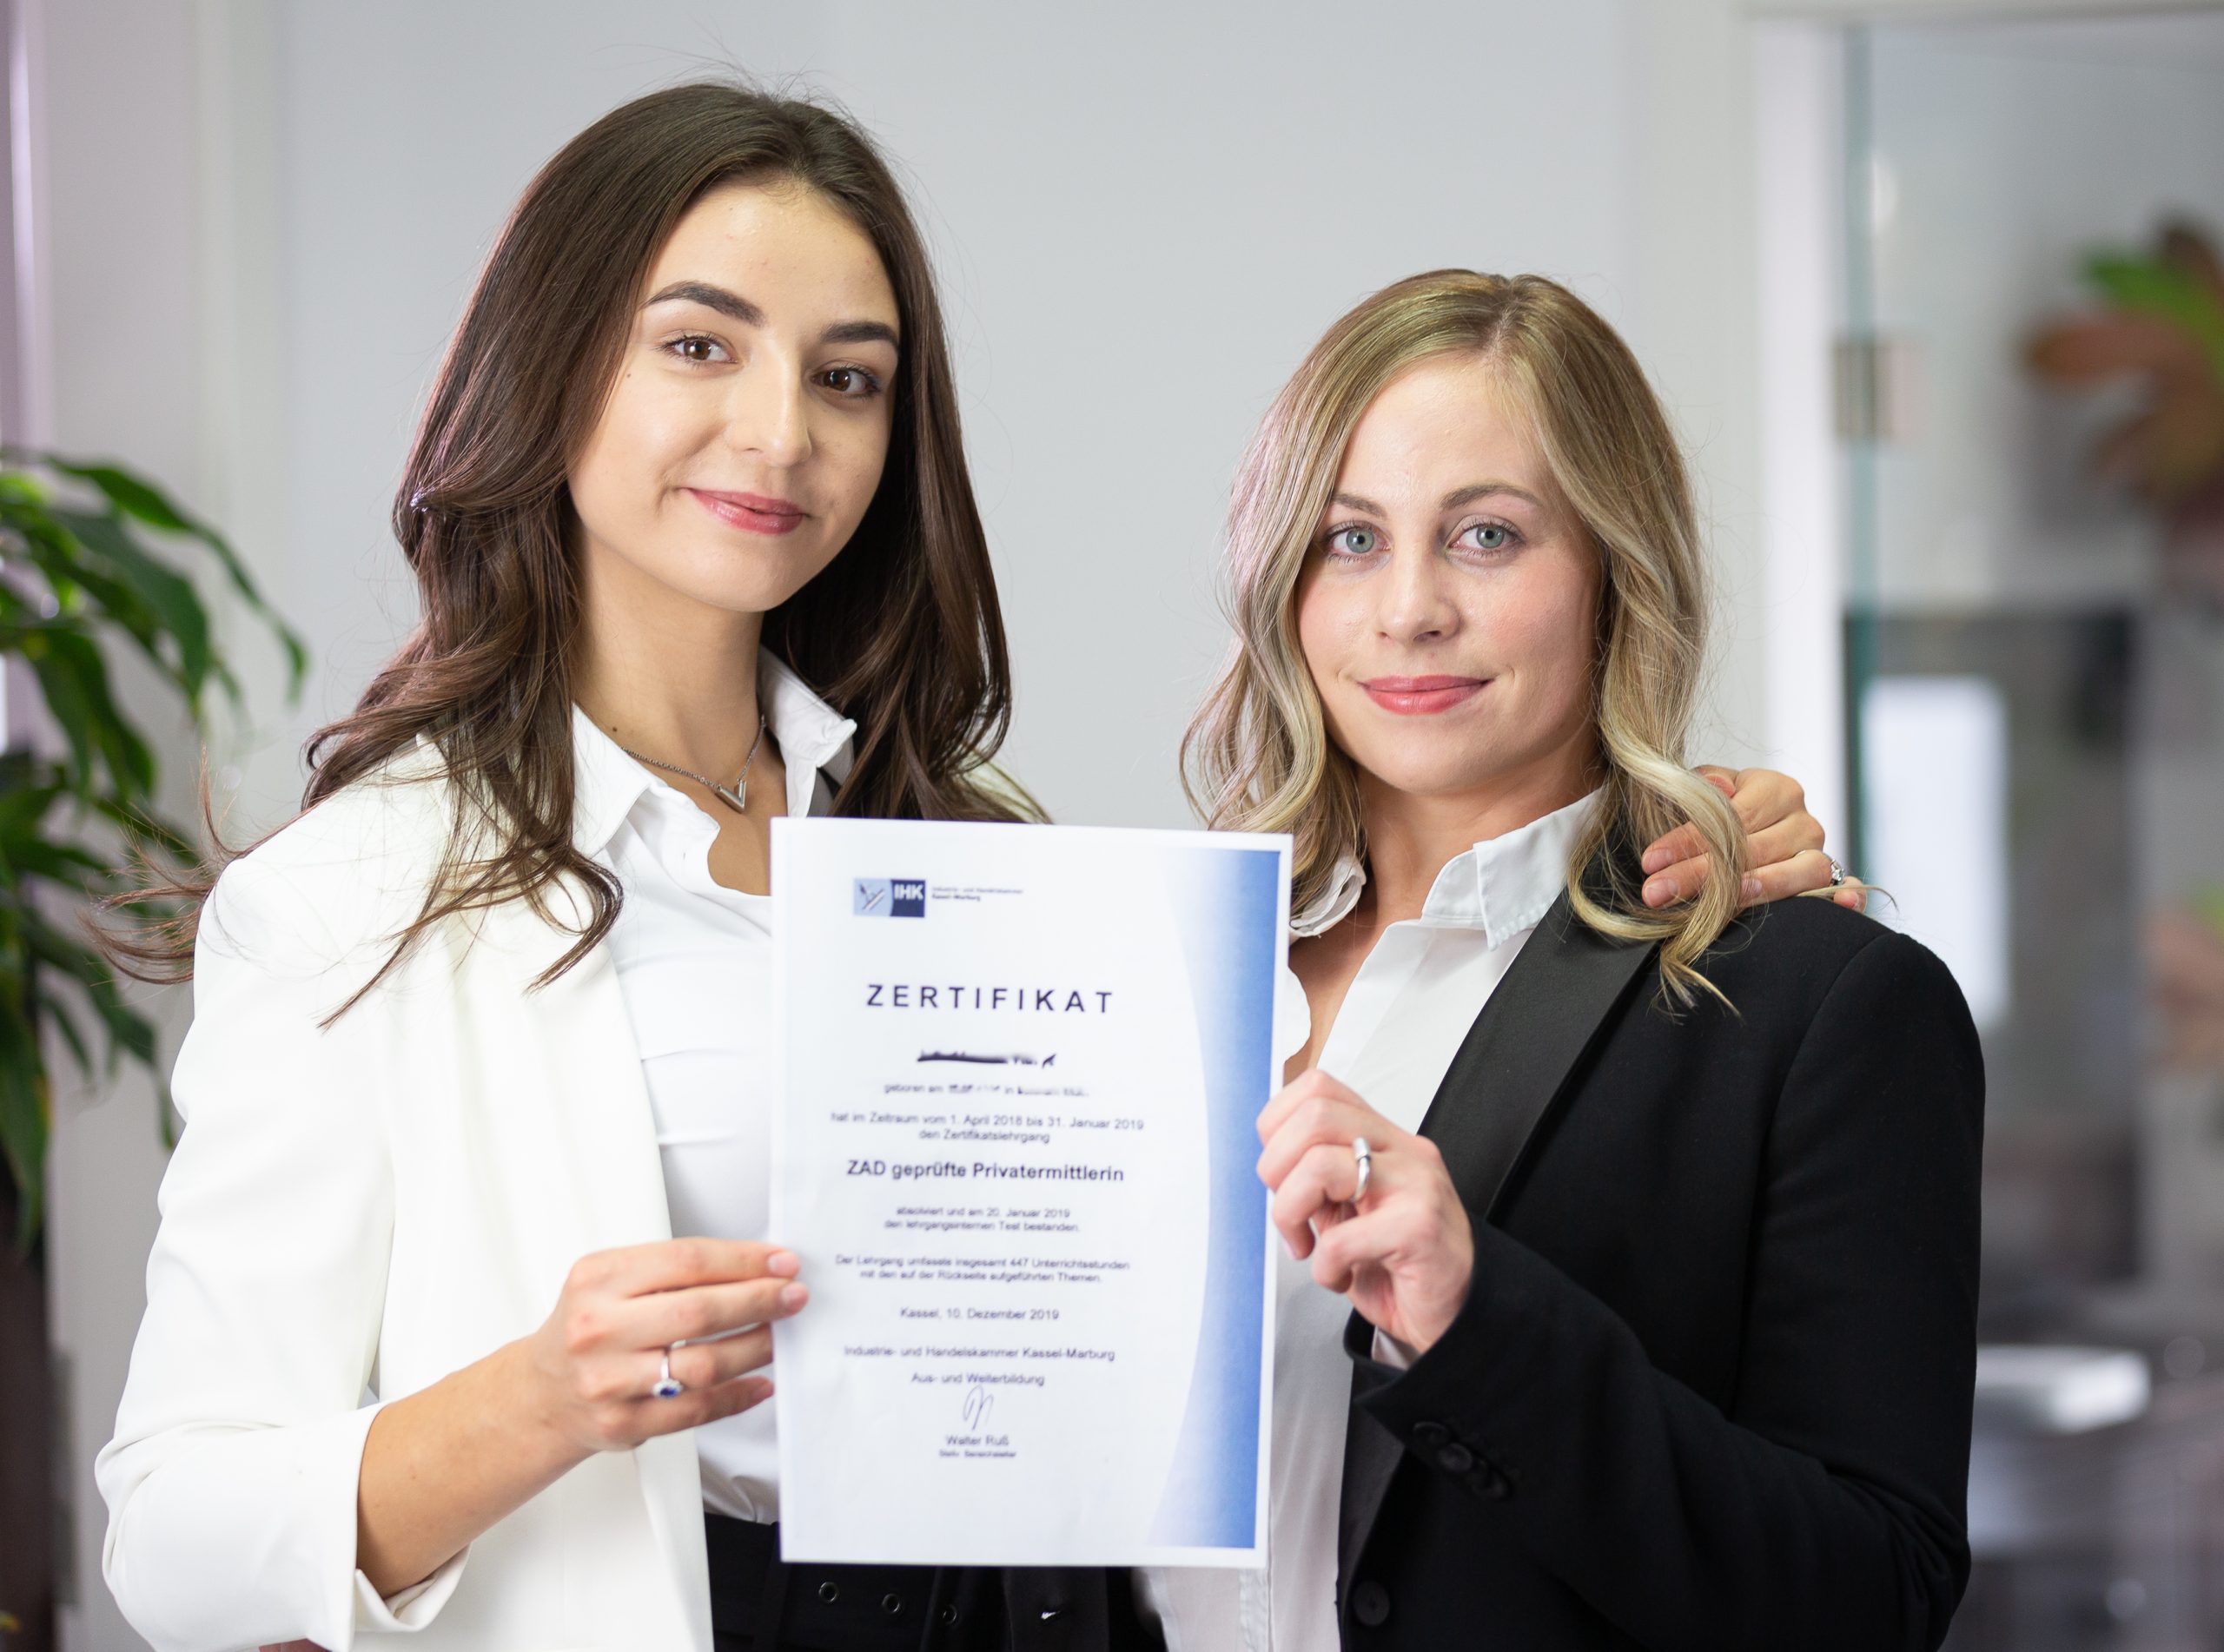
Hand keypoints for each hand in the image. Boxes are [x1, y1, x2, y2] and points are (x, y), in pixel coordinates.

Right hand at [521, 1238, 803, 1454]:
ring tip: (778, 1336)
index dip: (744, 1260)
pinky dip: (737, 1396)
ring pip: (703, 1365)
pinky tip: (759, 1382)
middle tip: (792, 1297)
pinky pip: (696, 1411)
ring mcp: (609, 1381)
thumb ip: (671, 1270)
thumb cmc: (588, 1330)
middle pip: (699, 1312)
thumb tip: (753, 1266)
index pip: (687, 1261)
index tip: (780, 1262)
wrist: (542, 1394)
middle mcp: (599, 1329)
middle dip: (759, 1301)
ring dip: (755, 1348)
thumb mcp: (610, 1281)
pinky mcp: (623, 1424)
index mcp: (599, 1279)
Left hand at [1256, 1069, 1473, 1355]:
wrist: (1460, 1314)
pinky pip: (1342, 1238)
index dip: (1278, 1123)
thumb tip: (1273, 1166)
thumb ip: (1318, 1182)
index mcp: (1383, 1140)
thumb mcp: (1350, 1211)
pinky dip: (1325, 1267)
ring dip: (1291, 1214)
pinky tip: (1340, 1278)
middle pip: (1315, 1115)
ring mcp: (1416, 1184)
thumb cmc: (1402, 1265)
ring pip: (1319, 1164)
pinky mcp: (1420, 1228)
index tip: (1278, 1171)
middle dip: (1276, 1166)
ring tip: (1307, 1247)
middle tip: (1289, 1212)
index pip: (1319, 1089)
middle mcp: (1403, 1151)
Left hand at [1641, 767, 1866, 913]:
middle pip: (1756, 849)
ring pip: (1801, 872)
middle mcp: (1803, 821)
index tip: (1652, 861)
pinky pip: (1845, 888)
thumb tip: (1715, 789)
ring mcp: (1820, 853)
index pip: (1732, 816)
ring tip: (1721, 905)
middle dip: (1700, 873)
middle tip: (1657, 892)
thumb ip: (1701, 787)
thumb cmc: (1720, 814)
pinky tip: (1839, 905)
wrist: (1749, 831)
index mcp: (1775, 789)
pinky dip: (1845, 897)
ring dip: (1759, 889)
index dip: (1688, 839)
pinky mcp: (1832, 881)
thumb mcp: (1704, 792)